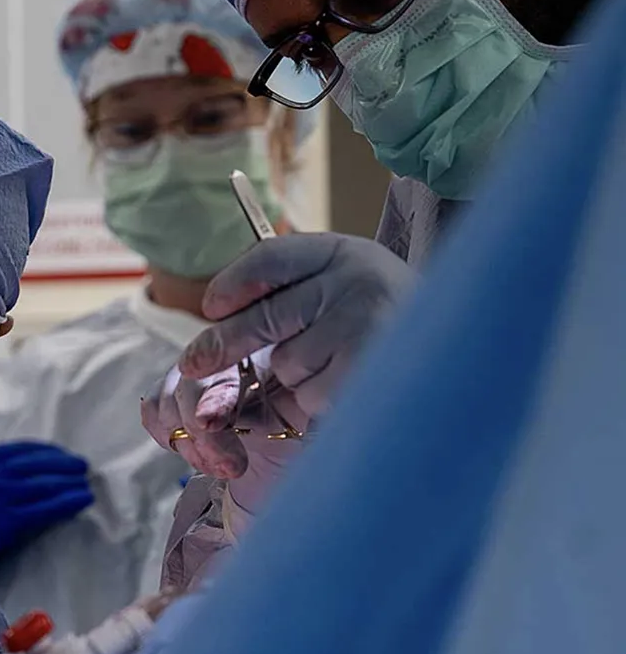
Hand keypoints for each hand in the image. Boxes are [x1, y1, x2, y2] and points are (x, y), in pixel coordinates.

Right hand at [0, 441, 94, 568]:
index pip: (19, 448)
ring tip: (85, 483)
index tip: (60, 454)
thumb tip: (19, 475)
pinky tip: (83, 500)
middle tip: (81, 466)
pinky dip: (70, 500)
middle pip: (37, 462)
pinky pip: (49, 506)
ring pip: (47, 482)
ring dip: (71, 480)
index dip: (45, 451)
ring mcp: (1, 496)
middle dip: (63, 462)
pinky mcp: (11, 521)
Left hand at [182, 232, 411, 417]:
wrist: (460, 353)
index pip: (272, 258)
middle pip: (266, 316)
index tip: (210, 307)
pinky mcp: (371, 368)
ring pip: (287, 362)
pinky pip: (312, 394)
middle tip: (194, 362)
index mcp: (342, 252)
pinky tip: (349, 385)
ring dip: (294, 377)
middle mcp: (357, 279)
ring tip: (335, 366)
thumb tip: (208, 347)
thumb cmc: (380, 325)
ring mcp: (366, 323)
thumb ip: (285, 300)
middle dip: (223, 344)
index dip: (233, 284)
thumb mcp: (338, 292)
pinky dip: (317, 400)